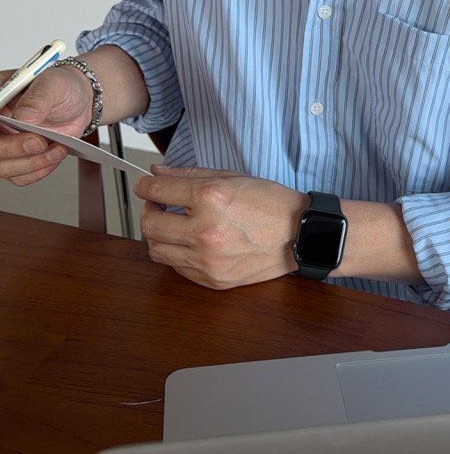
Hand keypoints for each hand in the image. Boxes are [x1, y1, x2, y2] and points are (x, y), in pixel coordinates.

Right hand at [0, 65, 92, 185]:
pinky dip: (39, 170)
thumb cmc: (61, 87)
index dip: (0, 137)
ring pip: (4, 167)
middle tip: (39, 143)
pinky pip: (20, 176)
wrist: (79, 101)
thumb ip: (38, 98)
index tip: (18, 129)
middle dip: (14, 150)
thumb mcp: (52, 84)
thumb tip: (25, 116)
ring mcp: (5, 142)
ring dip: (33, 163)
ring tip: (58, 148)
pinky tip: (55, 154)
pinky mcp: (18, 158)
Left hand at [135, 165, 307, 289]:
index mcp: (210, 198)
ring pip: (157, 250)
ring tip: (175, 226)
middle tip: (159, 206)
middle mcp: (205, 230)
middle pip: (148, 224)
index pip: (156, 191)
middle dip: (148, 212)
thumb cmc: (271, 203)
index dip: (145, 187)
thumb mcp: (232, 177)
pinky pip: (177, 268)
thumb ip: (189, 175)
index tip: (147, 187)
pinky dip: (177, 254)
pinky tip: (192, 243)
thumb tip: (157, 174)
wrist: (300, 236)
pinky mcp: (213, 279)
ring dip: (159, 235)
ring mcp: (208, 259)